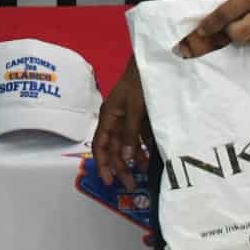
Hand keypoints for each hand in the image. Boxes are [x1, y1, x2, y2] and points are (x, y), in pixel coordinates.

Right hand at [92, 61, 149, 190]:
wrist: (149, 64)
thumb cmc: (138, 83)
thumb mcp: (134, 108)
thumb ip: (130, 133)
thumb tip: (127, 158)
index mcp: (109, 117)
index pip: (100, 145)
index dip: (103, 164)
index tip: (108, 181)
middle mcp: (116, 120)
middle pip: (114, 148)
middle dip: (120, 167)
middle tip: (129, 185)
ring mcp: (128, 119)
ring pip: (127, 145)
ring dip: (133, 159)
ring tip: (142, 173)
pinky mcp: (140, 117)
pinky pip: (139, 137)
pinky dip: (143, 148)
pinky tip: (149, 158)